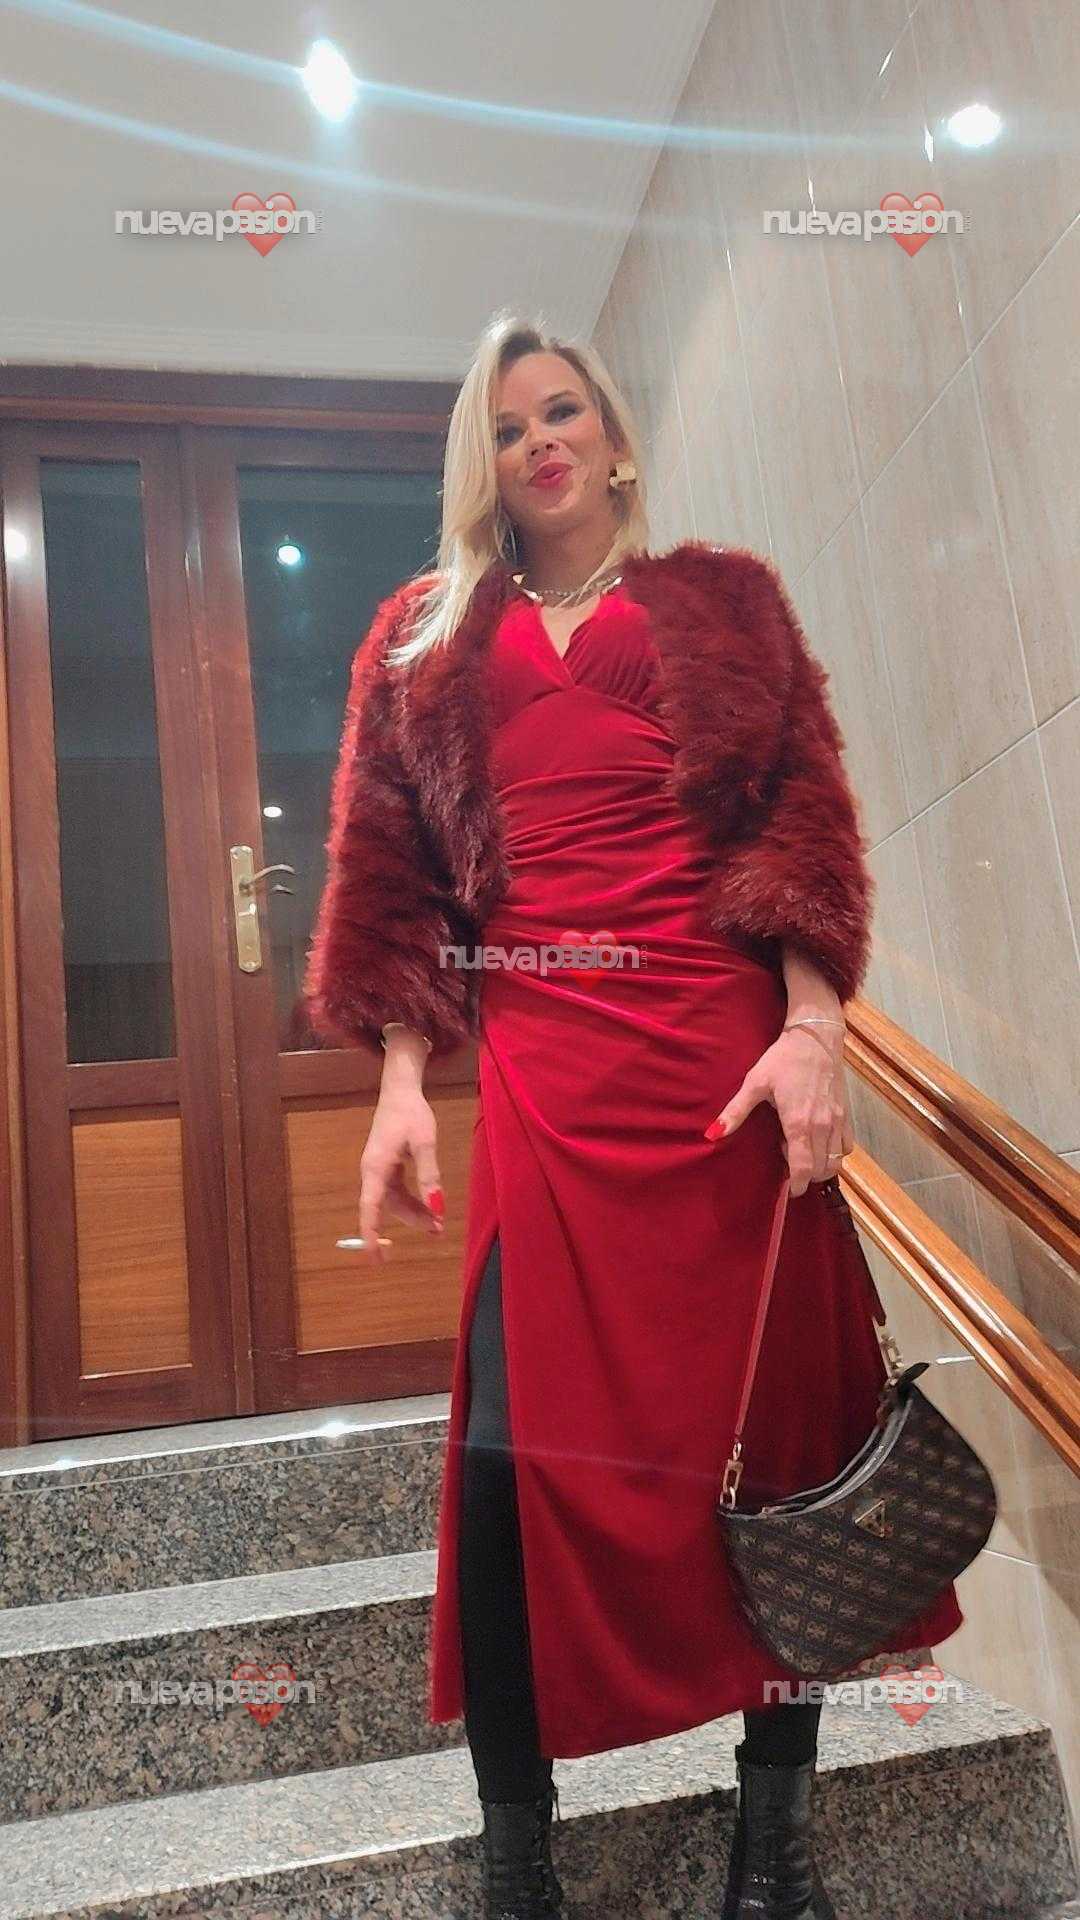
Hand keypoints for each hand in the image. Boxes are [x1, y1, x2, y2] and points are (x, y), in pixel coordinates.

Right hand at [355, 1086, 445, 1263]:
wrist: (400, 1091)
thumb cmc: (411, 1114)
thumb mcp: (424, 1143)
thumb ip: (430, 1176)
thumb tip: (436, 1207)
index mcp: (376, 1168)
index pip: (370, 1208)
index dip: (370, 1234)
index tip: (373, 1257)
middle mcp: (372, 1172)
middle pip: (388, 1207)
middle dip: (411, 1221)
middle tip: (438, 1230)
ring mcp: (378, 1170)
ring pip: (394, 1201)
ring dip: (414, 1213)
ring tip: (438, 1222)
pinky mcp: (386, 1166)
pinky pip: (397, 1192)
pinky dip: (413, 1201)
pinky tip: (429, 1206)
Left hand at [705, 1026, 853, 1197]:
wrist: (816, 1037)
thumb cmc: (783, 1059)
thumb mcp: (755, 1082)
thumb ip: (736, 1111)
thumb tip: (713, 1133)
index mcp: (799, 1123)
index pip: (803, 1168)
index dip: (797, 1184)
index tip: (790, 1188)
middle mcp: (822, 1126)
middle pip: (821, 1169)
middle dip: (806, 1175)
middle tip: (789, 1158)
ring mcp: (837, 1121)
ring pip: (835, 1161)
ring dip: (820, 1166)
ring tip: (802, 1149)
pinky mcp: (846, 1114)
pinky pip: (845, 1146)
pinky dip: (834, 1153)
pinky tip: (818, 1141)